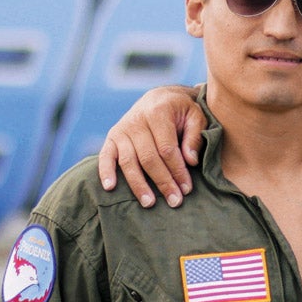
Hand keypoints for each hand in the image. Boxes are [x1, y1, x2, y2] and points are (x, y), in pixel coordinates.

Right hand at [97, 86, 206, 207]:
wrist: (160, 97)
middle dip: (163, 182)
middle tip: (174, 201)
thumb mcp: (196, 116)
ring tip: (149, 203)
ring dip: (139, 185)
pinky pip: (106, 156)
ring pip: (129, 162)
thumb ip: (194, 136)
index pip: (167, 149)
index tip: (186, 189)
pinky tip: (110, 188)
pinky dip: (106, 172)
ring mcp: (122, 129)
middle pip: (149, 158)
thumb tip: (190, 161)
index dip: (177, 171)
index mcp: (158, 112)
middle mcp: (137, 121)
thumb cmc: (182, 111)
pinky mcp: (112, 137)